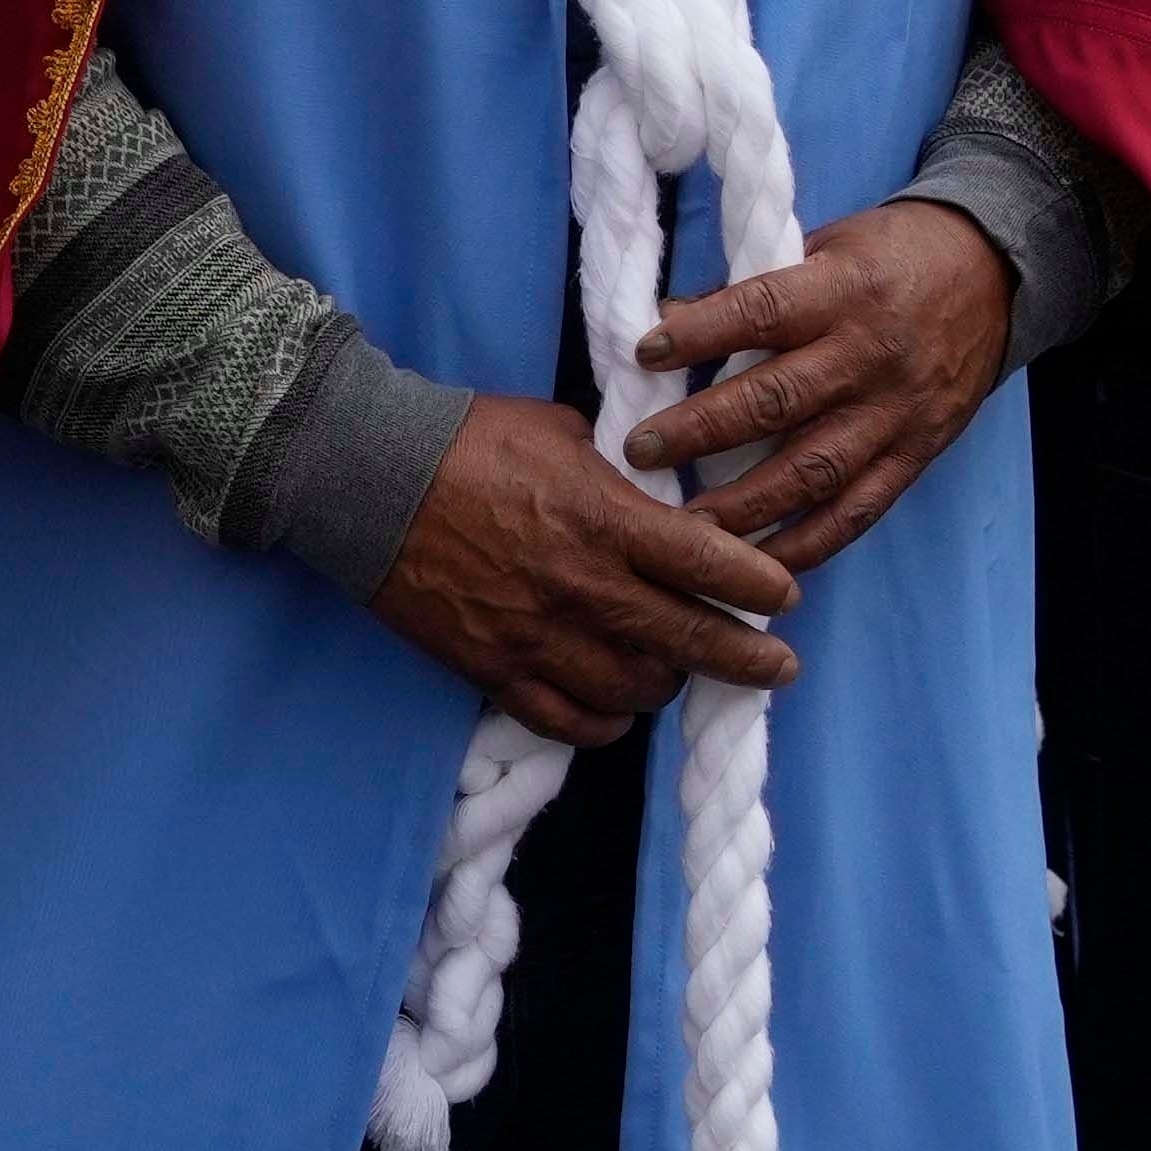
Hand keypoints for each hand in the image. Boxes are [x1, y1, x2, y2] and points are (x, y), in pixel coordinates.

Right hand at [369, 391, 802, 740]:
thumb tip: (655, 493)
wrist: (365, 476)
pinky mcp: (492, 668)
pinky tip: (617, 710)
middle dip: (747, 658)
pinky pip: (567, 720)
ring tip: (677, 673)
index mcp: (606, 519)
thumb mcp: (560, 429)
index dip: (760, 586)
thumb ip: (616, 472)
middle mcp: (582, 585)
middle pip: (689, 640)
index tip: (785, 597)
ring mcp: (536, 635)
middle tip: (777, 667)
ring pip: (633, 689)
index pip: (710, 565)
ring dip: (667, 684)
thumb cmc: (465, 438)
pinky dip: (603, 722)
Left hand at [622, 200, 1016, 569]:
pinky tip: (754, 563)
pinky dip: (804, 545)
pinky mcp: (915, 456)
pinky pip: (856, 513)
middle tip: (640, 451)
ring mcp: (896, 414)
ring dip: (743, 504)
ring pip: (813, 470)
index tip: (644, 353)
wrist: (996, 275)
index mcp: (845, 291)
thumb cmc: (893, 256)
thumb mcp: (826, 246)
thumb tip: (670, 319)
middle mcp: (870, 356)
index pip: (762, 313)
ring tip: (685, 524)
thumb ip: (757, 285)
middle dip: (701, 430)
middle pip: (777, 402)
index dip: (701, 335)